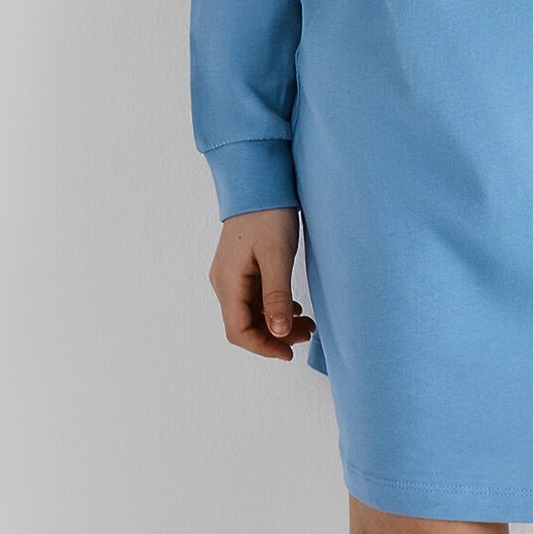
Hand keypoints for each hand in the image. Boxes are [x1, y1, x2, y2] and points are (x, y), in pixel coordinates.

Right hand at [208, 207, 315, 360]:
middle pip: (245, 324)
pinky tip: (294, 307)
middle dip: (275, 336)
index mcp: (228, 283)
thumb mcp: (276, 256)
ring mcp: (232, 274)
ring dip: (277, 322)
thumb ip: (276, 296)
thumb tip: (278, 333)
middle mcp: (224, 282)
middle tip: (308, 334)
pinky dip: (274, 307)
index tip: (289, 353)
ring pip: (251, 312)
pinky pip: (255, 297)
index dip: (263, 347)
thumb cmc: (268, 214)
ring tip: (308, 323)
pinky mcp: (242, 266)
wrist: (260, 180)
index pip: (238, 331)